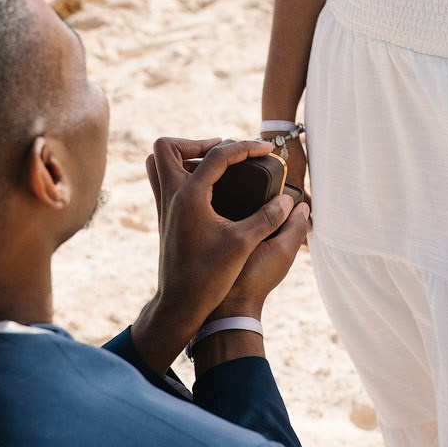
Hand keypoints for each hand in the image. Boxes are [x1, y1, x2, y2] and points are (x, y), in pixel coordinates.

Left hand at [133, 137, 307, 369]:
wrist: (180, 304)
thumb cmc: (209, 277)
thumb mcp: (244, 244)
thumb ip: (267, 218)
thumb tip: (288, 201)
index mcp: (190, 196)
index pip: (217, 154)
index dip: (246, 147)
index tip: (267, 150)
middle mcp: (171, 196)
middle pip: (168, 147)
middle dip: (197, 142)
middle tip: (224, 153)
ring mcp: (164, 207)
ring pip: (159, 163)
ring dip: (183, 156)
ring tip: (214, 166)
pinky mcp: (164, 218)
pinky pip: (164, 182)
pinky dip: (182, 174)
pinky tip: (210, 191)